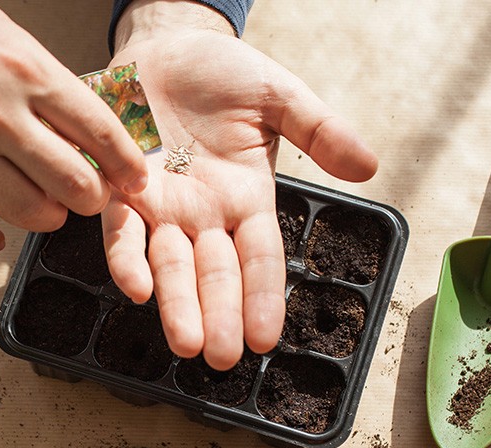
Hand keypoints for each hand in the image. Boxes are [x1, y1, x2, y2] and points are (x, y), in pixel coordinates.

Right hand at [0, 0, 147, 260]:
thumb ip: (40, 78)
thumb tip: (76, 117)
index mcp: (26, 71)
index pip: (100, 131)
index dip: (127, 164)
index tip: (135, 180)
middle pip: (74, 183)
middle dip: (91, 198)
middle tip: (88, 194)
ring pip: (28, 213)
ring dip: (46, 218)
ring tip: (45, 208)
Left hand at [103, 0, 377, 369]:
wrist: (168, 45)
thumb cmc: (224, 74)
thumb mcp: (280, 98)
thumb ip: (321, 130)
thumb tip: (369, 166)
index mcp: (247, 200)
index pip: (259, 260)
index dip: (263, 297)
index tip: (265, 338)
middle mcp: (205, 214)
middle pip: (215, 274)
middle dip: (218, 315)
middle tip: (221, 358)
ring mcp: (163, 207)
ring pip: (170, 264)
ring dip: (176, 304)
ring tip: (185, 341)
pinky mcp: (122, 188)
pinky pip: (122, 229)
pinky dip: (126, 257)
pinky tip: (135, 286)